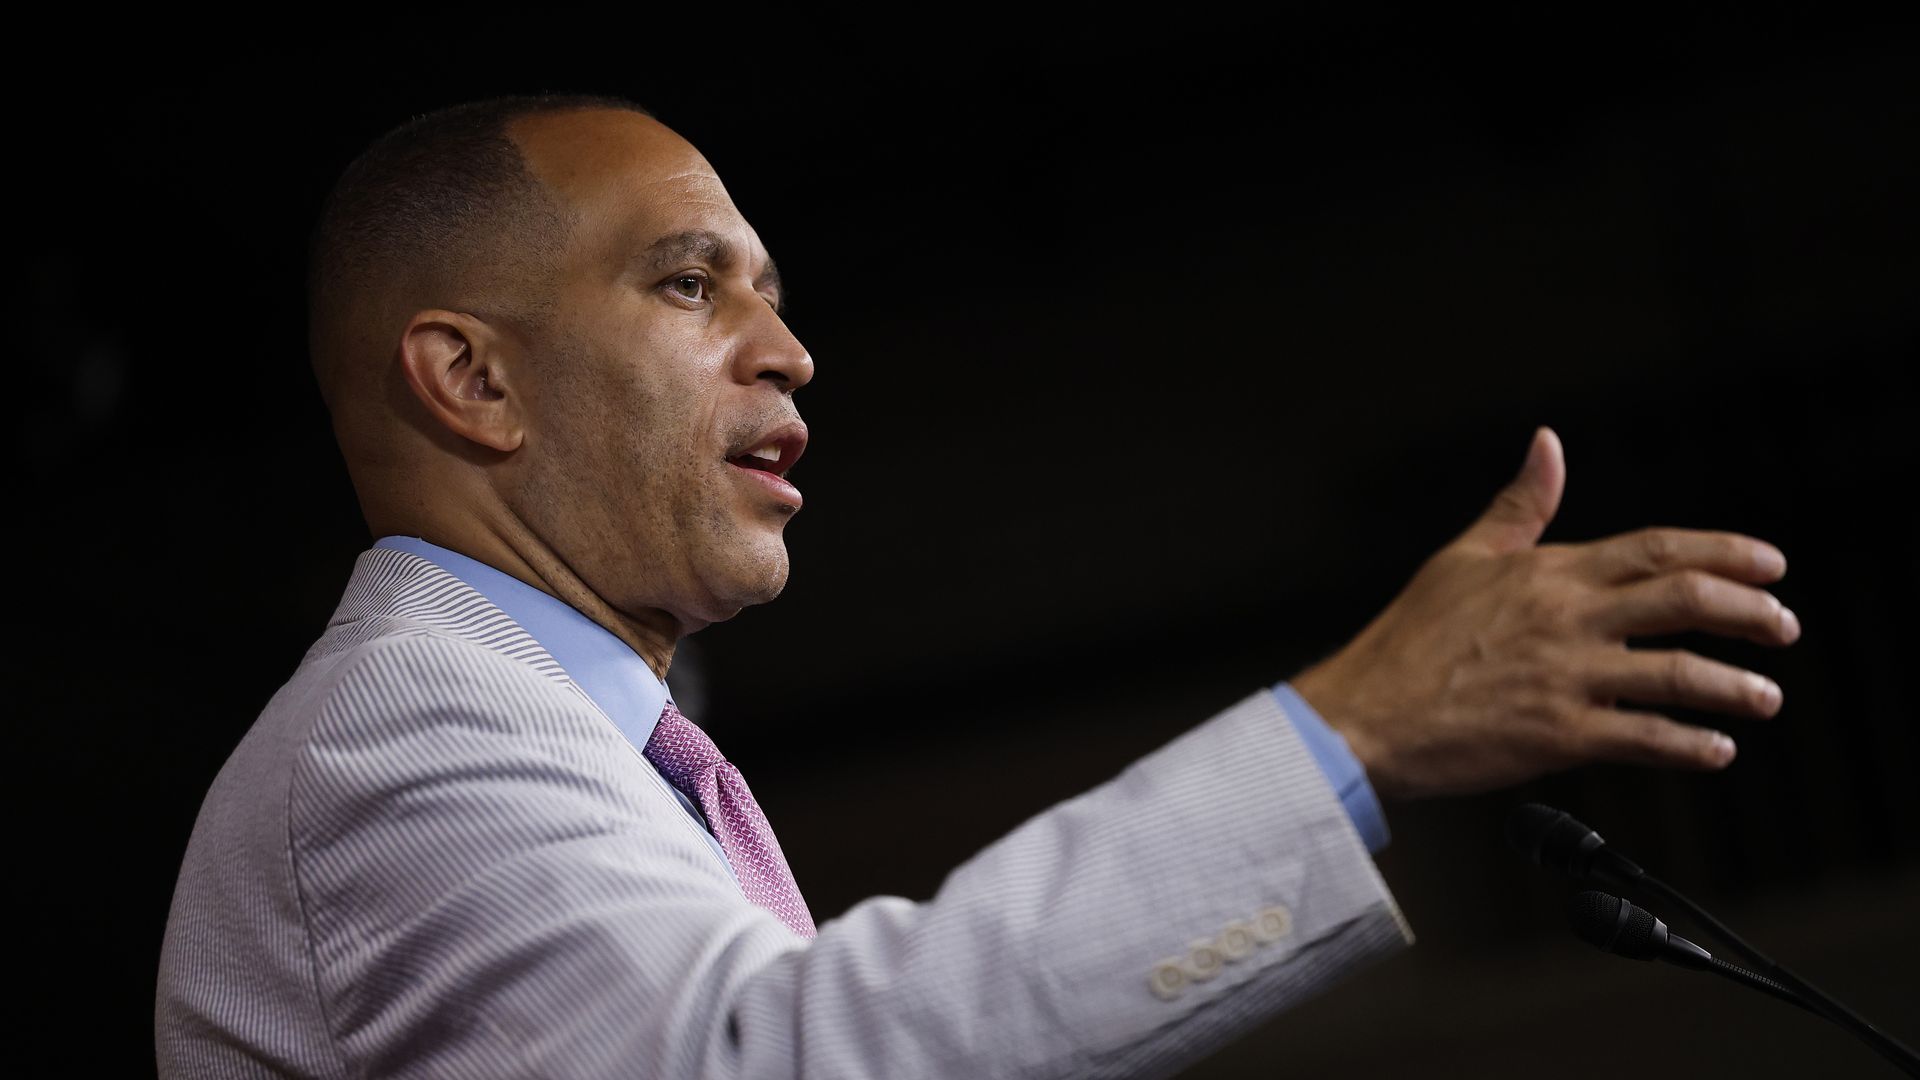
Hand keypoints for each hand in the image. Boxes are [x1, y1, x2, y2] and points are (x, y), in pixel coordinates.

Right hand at [1290, 427, 1797, 800]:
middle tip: (1783, 626)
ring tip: (1765, 697)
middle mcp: (1567, 617)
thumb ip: (1520, 504)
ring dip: (1734, 686)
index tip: (1770, 566)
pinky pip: (1644, 737)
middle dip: (1750, 612)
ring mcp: (1566, 676)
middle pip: (1685, 601)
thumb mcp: (1462, 556)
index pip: (1658, 549)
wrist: (1366, 713)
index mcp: (1549, 571)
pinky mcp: (1559, 735)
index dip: (1725, 554)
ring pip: (1678, 674)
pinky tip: (1716, 750)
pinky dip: (1690, 746)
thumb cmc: (1408, 640)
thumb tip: (1547, 445)